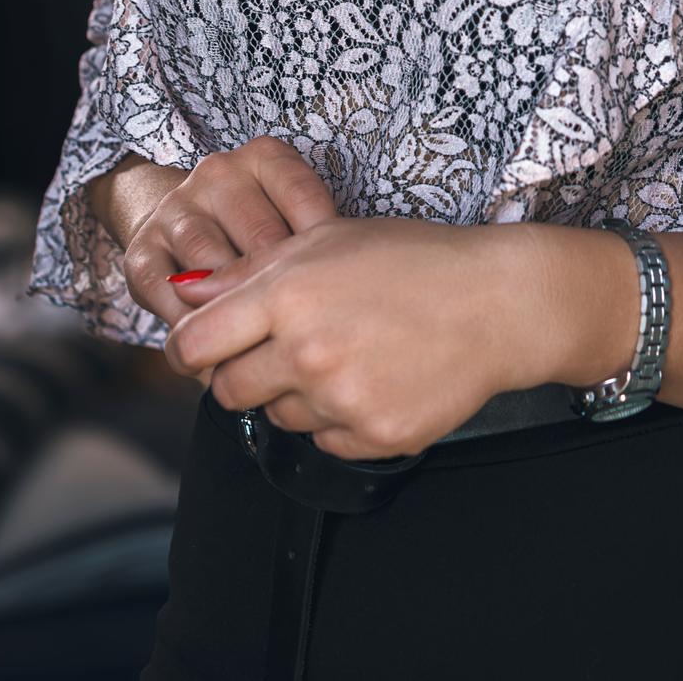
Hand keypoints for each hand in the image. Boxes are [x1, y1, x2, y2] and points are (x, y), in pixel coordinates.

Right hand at [120, 135, 338, 382]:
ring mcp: (176, 211)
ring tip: (268, 348)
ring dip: (241, 313)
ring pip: (216, 269)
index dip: (324, 252)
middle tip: (310, 332)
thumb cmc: (254, 227)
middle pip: (263, 238)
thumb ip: (312, 241)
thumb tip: (348, 290)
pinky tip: (223, 355)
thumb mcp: (289, 215)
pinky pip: (174, 301)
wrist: (175, 220)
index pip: (305, 200)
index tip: (337, 291)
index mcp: (263, 157)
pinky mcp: (142, 253)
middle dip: (286, 291)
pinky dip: (200, 332)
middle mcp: (217, 174)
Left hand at [163, 217, 543, 458]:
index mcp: (286, 295)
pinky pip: (325, 442)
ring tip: (346, 354)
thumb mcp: (327, 241)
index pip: (194, 345)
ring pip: (278, 417)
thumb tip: (187, 295)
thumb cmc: (413, 260)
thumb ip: (250, 273)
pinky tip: (375, 378)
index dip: (190, 349)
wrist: (496, 303)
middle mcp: (306, 352)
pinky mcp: (373, 439)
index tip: (203, 348)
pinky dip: (339, 418)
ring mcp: (340, 400)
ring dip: (296, 394)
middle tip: (285, 348)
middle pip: (228, 390)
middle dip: (243, 372)